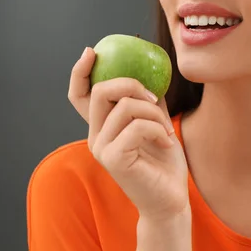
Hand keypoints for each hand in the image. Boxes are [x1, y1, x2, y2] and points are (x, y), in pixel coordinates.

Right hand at [68, 47, 189, 220]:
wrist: (171, 199)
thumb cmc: (163, 163)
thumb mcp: (155, 123)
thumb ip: (147, 101)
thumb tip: (152, 72)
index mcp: (101, 127)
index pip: (79, 95)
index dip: (80, 71)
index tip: (92, 51)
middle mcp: (95, 136)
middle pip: (101, 91)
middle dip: (131, 84)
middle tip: (153, 97)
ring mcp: (101, 148)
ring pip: (125, 107)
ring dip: (154, 113)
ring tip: (166, 130)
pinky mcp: (112, 159)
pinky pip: (137, 126)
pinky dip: (158, 128)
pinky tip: (166, 142)